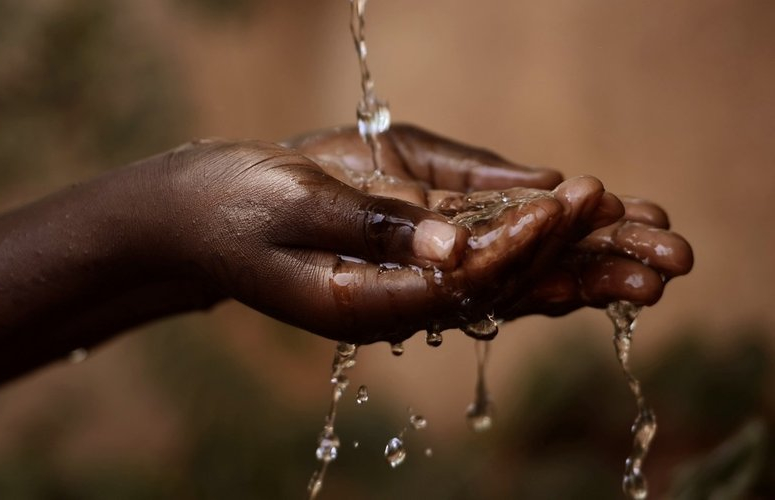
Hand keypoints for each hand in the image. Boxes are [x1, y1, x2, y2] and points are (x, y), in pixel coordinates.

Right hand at [166, 124, 690, 342]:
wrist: (195, 212)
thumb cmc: (229, 205)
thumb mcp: (291, 208)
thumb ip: (370, 228)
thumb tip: (454, 248)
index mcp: (357, 304)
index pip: (459, 284)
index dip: (521, 247)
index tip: (573, 205)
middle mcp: (387, 303)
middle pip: (497, 290)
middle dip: (576, 262)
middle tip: (656, 238)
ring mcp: (395, 284)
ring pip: (495, 273)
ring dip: (569, 251)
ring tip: (639, 228)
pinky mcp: (398, 259)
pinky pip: (472, 252)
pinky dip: (525, 235)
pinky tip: (572, 217)